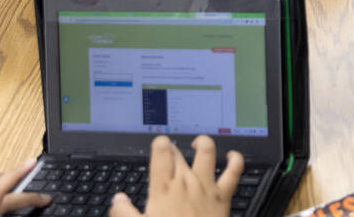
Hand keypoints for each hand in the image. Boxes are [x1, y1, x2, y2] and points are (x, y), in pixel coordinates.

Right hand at [109, 135, 241, 216]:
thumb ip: (124, 213)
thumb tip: (118, 200)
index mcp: (164, 190)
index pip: (161, 154)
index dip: (160, 143)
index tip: (159, 143)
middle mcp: (186, 183)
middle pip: (179, 154)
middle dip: (173, 147)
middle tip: (170, 150)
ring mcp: (206, 187)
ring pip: (207, 153)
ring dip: (203, 143)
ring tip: (198, 143)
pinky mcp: (223, 196)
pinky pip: (234, 171)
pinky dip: (235, 160)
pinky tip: (233, 156)